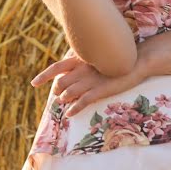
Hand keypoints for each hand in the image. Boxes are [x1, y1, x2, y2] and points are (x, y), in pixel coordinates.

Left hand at [30, 53, 146, 116]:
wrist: (136, 61)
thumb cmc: (116, 58)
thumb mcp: (97, 55)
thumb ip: (84, 59)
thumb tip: (73, 64)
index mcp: (80, 59)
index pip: (56, 67)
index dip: (43, 76)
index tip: (34, 83)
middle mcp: (82, 69)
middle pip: (60, 82)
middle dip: (57, 91)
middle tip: (58, 95)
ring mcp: (91, 80)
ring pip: (69, 93)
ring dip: (64, 100)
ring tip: (63, 103)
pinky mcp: (100, 90)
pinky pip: (82, 101)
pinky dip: (74, 109)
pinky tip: (69, 114)